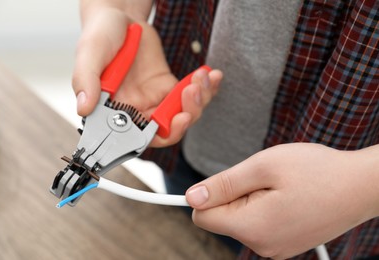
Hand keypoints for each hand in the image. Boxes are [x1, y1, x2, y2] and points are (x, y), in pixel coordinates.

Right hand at [72, 5, 221, 146]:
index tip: (177, 121)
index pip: (137, 137)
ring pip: (183, 114)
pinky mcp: (169, 87)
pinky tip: (212, 75)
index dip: (160, 136)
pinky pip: (191, 96)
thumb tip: (83, 109)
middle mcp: (135, 110)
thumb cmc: (101, 35)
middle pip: (167, 130)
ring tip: (200, 77)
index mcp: (113, 111)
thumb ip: (86, 81)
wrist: (120, 17)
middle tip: (191, 93)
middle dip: (186, 116)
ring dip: (198, 99)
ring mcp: (155, 99)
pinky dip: (206, 88)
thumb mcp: (89, 54)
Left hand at [185, 143, 378, 258]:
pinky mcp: (285, 243)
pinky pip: (259, 223)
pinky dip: (264, 207)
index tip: (224, 179)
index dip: (206, 194)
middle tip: (265, 179)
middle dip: (234, 194)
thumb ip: (224, 184)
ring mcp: (275, 248)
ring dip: (251, 199)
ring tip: (280, 187)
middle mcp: (262, 246)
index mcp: (252, 227)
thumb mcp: (263, 166)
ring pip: (241, 219)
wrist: (361, 186)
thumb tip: (192, 197)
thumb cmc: (317, 171)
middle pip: (222, 218)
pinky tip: (288, 197)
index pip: (203, 217)